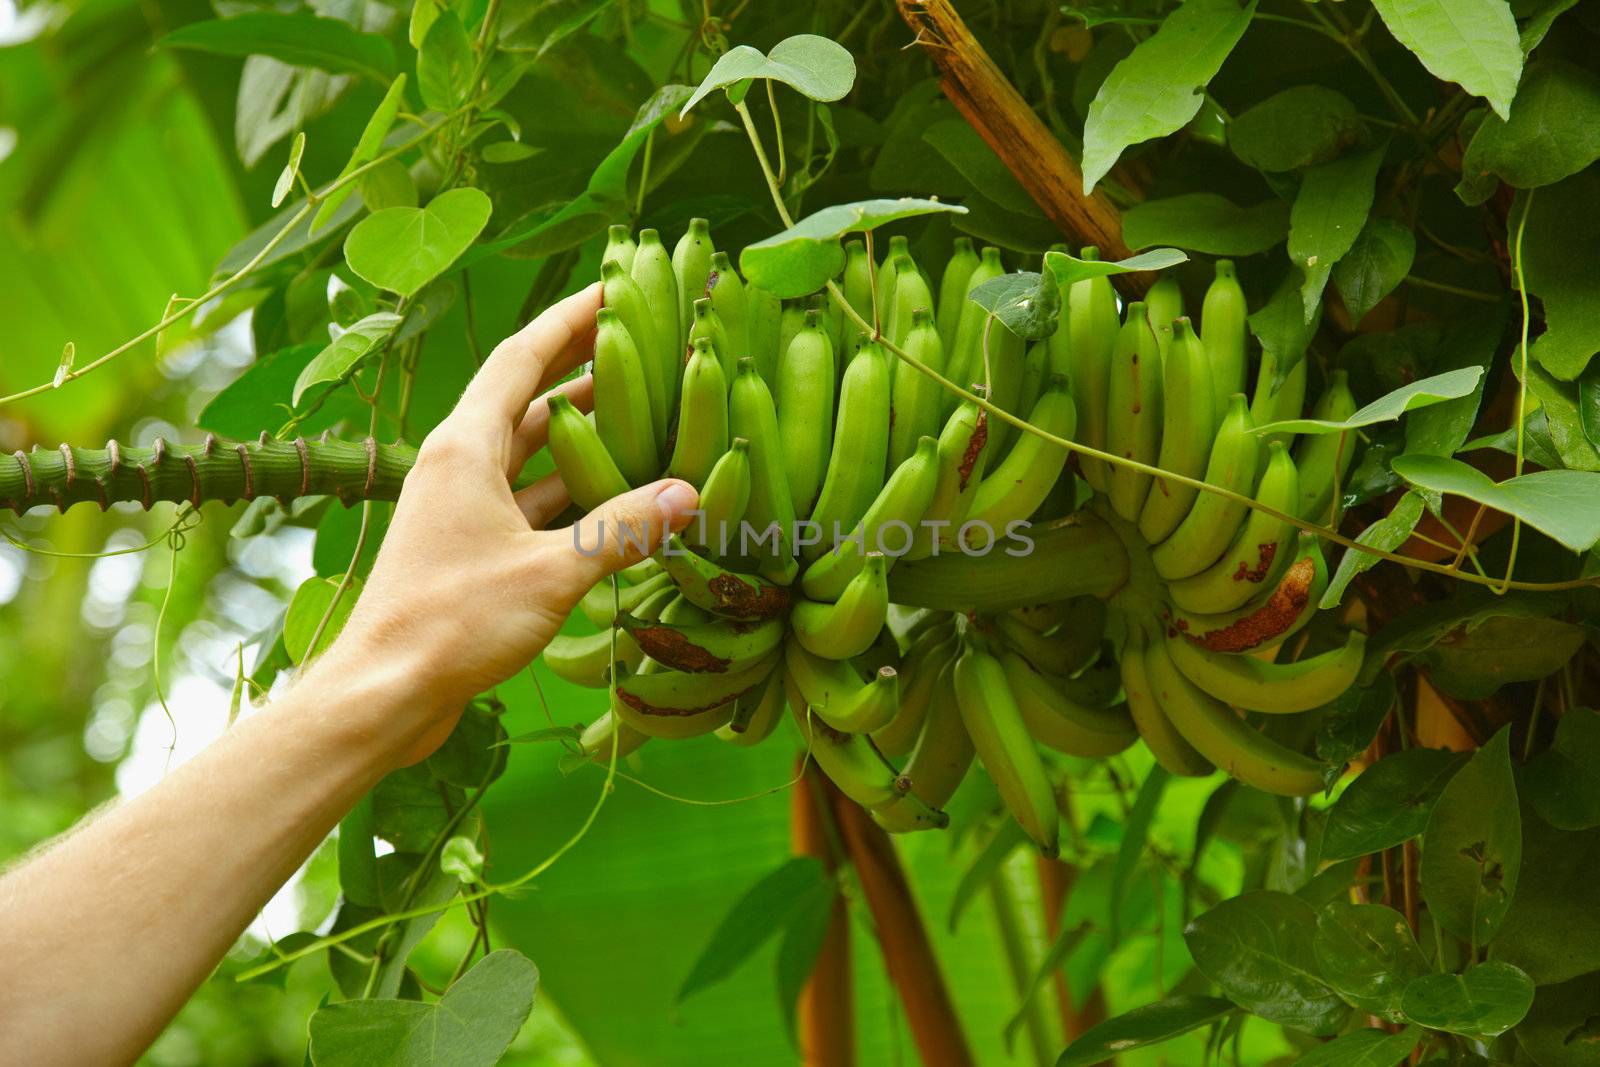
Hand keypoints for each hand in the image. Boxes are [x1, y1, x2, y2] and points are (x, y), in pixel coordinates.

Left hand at [312, 283, 697, 764]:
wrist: (385, 693)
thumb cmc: (452, 622)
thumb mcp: (550, 572)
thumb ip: (621, 528)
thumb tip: (689, 492)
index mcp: (465, 447)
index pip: (524, 358)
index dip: (571, 319)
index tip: (616, 288)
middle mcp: (460, 465)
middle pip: (531, 399)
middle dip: (586, 370)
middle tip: (644, 345)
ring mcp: (463, 508)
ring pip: (534, 455)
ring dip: (586, 436)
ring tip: (647, 414)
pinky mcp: (472, 549)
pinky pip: (533, 503)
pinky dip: (574, 495)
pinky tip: (620, 499)